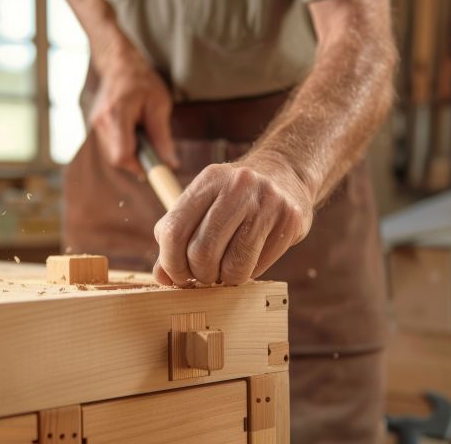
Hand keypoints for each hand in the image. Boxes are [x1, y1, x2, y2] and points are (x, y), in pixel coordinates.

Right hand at [89, 51, 178, 173]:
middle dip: (136, 161)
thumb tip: (170, 163)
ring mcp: (95, 124)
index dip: (138, 167)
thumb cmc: (142, 81)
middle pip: (116, 159)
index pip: (122, 155)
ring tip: (142, 136)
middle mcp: (102, 121)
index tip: (152, 169)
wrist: (119, 65)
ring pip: (113, 155)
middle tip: (152, 152)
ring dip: (130, 153)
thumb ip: (162, 136)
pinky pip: (110, 147)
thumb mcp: (159, 104)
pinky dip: (124, 146)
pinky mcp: (95, 126)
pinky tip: (133, 133)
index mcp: (117, 113)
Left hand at [153, 152, 315, 285]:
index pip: (173, 231)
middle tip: (204, 274)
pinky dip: (246, 274)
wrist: (286, 173)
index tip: (176, 274)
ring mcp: (267, 202)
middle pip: (201, 252)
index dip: (170, 263)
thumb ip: (178, 237)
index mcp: (209, 179)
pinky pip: (257, 267)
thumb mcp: (202, 205)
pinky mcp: (290, 220)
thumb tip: (161, 277)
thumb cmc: (235, 198)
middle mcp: (238, 186)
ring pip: (232, 266)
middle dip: (198, 274)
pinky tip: (247, 260)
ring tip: (225, 270)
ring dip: (223, 278)